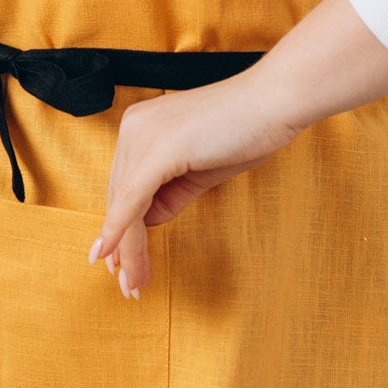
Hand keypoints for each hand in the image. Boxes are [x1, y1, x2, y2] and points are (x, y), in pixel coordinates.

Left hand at [87, 0, 387, 299]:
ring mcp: (143, 136)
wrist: (275, 103)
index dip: (120, 225)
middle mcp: (134, 127)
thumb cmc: (248, 130)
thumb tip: (148, 220)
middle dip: (121, 244)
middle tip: (127, 283)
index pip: (124, 185)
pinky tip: (112, 256)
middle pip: (119, 197)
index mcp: (142, 125)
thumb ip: (172, 193)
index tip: (121, 261)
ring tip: (132, 284)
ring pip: (124, 204)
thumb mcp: (202, 169)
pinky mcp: (158, 151)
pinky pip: (132, 200)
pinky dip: (121, 231)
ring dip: (126, 249)